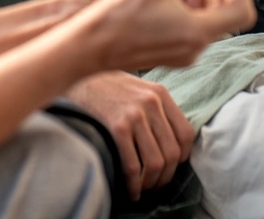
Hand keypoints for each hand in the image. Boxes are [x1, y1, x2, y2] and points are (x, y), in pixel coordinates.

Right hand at [65, 71, 192, 200]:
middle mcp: (151, 103)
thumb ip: (156, 108)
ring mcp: (135, 115)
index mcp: (160, 93)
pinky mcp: (117, 127)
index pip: (186, 134)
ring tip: (143, 189)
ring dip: (151, 183)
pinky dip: (134, 184)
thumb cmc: (105, 85)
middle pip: (173, 152)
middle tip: (156, 184)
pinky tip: (130, 189)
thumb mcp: (138, 87)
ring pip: (156, 162)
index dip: (182, 157)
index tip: (171, 166)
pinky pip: (133, 165)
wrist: (77, 74)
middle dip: (166, 176)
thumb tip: (168, 142)